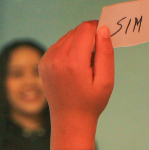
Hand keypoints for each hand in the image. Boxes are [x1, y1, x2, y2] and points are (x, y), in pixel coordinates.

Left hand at [39, 20, 113, 149]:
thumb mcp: (106, 80)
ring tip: (85, 64)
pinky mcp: (43, 63)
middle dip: (89, 37)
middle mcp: (57, 58)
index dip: (98, 29)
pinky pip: (59, 45)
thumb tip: (103, 29)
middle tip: (96, 56)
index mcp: (73, 62)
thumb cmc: (91, 103)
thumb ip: (106, 53)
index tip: (105, 40)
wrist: (69, 120)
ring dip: (79, 43)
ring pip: (67, 36)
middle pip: (76, 31)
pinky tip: (74, 67)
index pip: (86, 29)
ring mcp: (47, 60)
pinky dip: (69, 49)